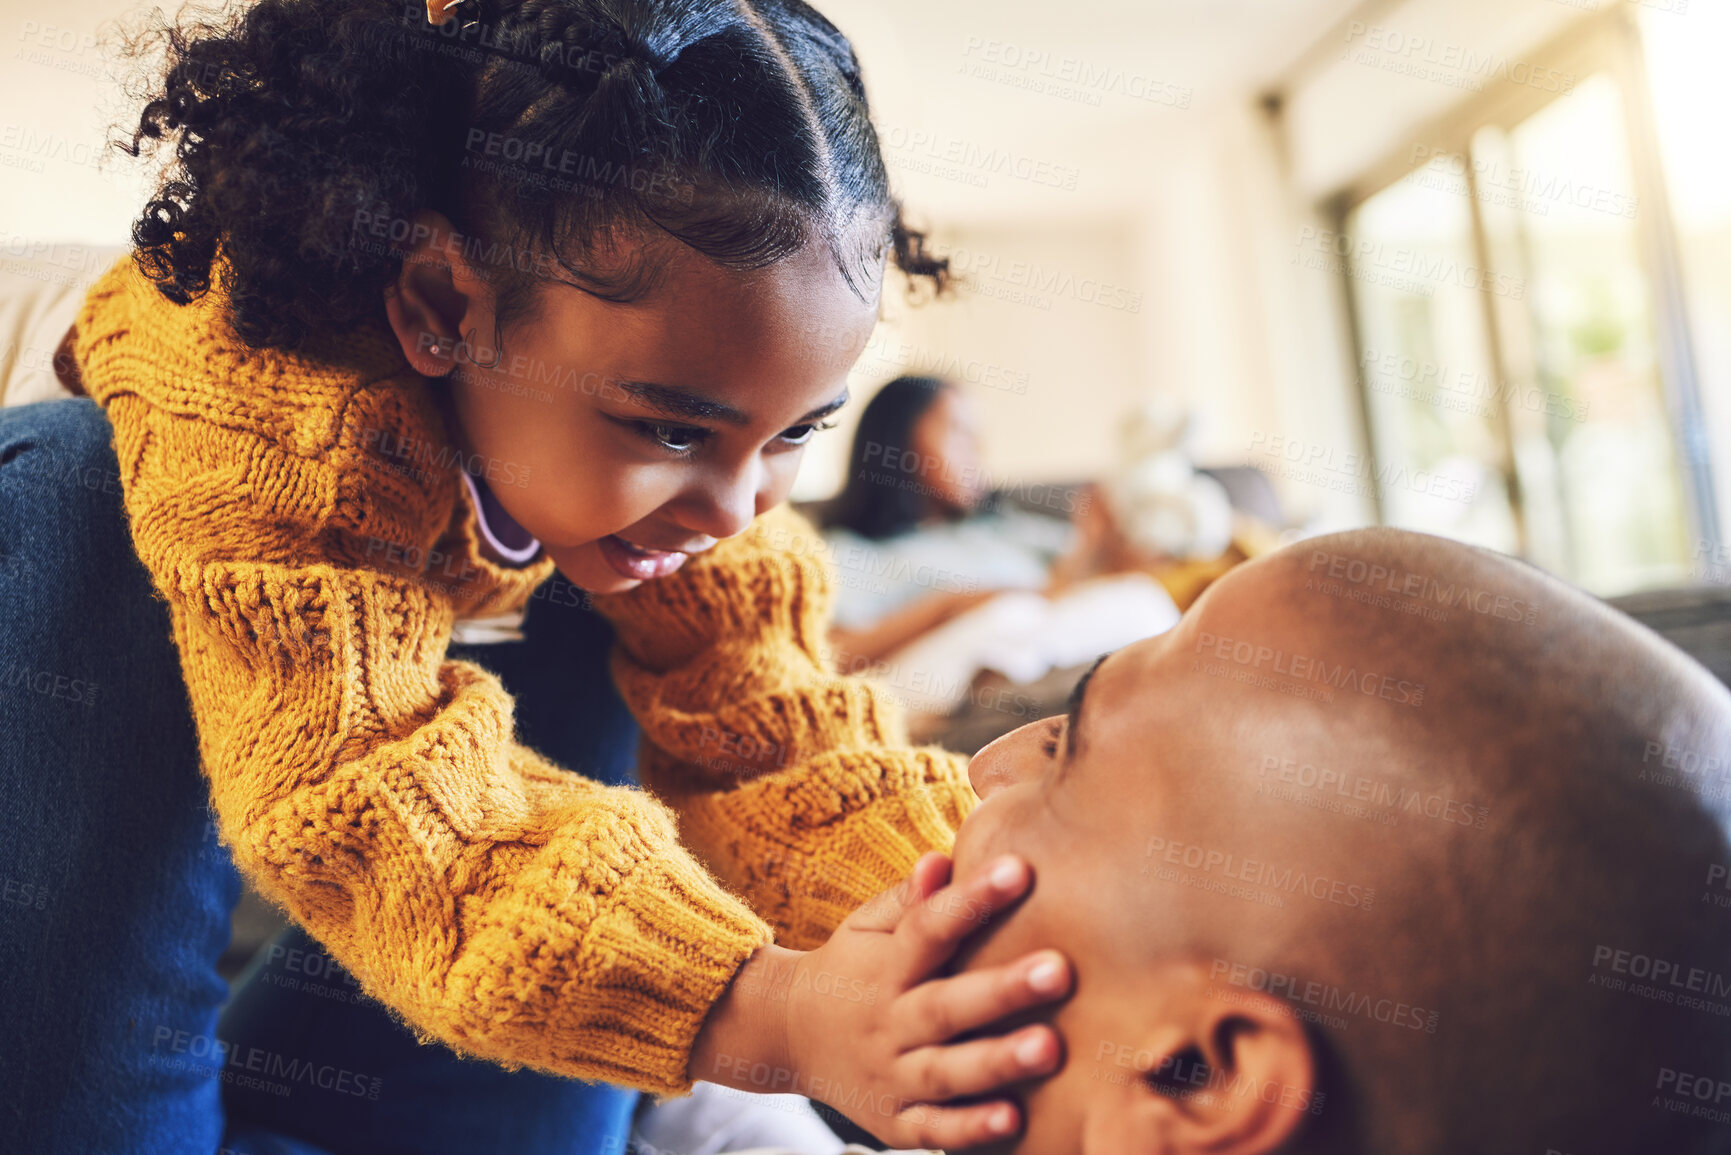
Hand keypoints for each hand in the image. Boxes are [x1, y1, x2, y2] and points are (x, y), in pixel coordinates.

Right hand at [693, 852, 1071, 1148]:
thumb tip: (942, 861)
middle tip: (1059, 970)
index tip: (1020, 870)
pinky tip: (1013, 1119)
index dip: (971, 900)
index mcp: (885, 967)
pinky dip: (969, 1129)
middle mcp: (887, 1023)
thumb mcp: (866, 928)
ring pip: (945, 1072)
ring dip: (996, 1063)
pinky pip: (933, 1130)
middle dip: (1002, 990)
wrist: (787, 1036)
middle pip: (945, 1006)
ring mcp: (889, 1076)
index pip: (927, 929)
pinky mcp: (895, 1123)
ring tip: (1049, 1048)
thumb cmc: (852, 969)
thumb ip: (909, 901)